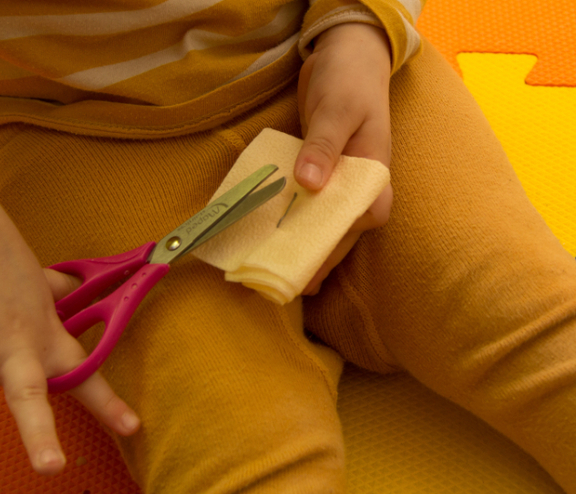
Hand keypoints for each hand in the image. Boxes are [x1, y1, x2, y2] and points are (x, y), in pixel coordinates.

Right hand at [0, 152, 139, 489]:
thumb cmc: (8, 264)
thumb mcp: (46, 285)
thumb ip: (66, 297)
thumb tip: (91, 288)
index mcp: (45, 341)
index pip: (84, 375)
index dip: (108, 403)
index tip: (131, 428)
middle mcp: (13, 349)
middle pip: (28, 395)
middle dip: (38, 432)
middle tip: (50, 467)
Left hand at [294, 23, 394, 293]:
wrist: (344, 57)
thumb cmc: (349, 82)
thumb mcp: (337, 110)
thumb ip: (324, 146)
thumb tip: (309, 184)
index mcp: (374, 175)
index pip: (359, 221)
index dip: (335, 246)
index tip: (309, 266)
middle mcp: (360, 186)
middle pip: (340, 231)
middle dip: (316, 257)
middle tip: (286, 284)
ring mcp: (341, 183)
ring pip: (323, 222)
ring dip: (302, 244)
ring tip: (276, 270)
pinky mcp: (322, 177)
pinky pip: (309, 205)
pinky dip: (292, 219)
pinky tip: (271, 235)